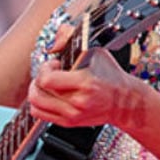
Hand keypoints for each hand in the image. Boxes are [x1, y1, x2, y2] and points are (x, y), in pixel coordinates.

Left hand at [28, 46, 145, 129]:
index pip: (47, 80)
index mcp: (84, 83)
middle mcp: (77, 102)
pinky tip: (50, 95)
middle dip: (38, 80)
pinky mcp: (69, 123)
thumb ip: (73, 38)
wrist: (124, 102)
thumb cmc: (111, 76)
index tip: (54, 64)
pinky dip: (39, 103)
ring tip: (48, 85)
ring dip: (36, 92)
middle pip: (37, 94)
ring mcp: (72, 115)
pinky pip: (41, 115)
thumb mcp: (96, 51)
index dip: (45, 68)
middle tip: (48, 74)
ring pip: (35, 106)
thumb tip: (57, 36)